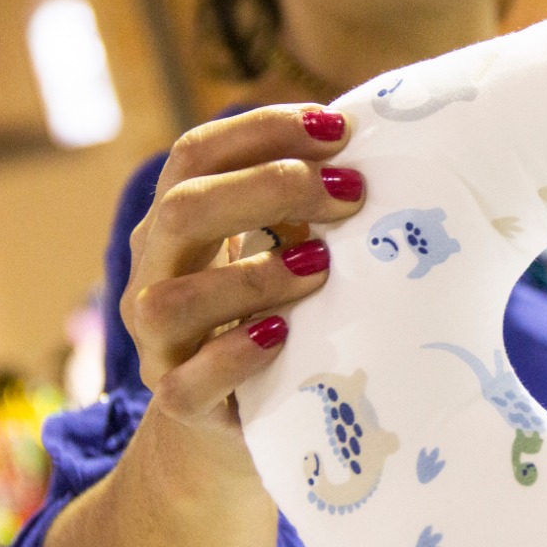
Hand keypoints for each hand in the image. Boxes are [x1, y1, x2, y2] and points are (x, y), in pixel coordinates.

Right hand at [122, 105, 363, 463]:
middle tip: (352, 192)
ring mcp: (161, 341)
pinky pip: (188, 383)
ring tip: (321, 267)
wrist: (243, 417)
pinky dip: (234, 356)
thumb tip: (390, 157)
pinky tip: (284, 335)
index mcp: (179, 222)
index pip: (197, 155)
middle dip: (270, 189)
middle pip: (182, 210)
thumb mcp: (289, 250)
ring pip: (172, 300)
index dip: (262, 130)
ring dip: (253, 276)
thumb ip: (314, 209)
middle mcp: (156, 272)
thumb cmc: (280, 312)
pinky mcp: (180, 402)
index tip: (339, 129)